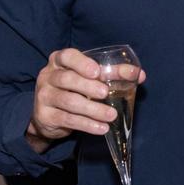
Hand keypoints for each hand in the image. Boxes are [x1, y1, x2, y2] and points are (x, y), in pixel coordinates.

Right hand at [26, 47, 145, 152]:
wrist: (48, 114)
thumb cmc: (73, 88)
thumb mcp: (88, 77)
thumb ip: (112, 73)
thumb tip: (139, 75)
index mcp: (59, 61)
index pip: (67, 56)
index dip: (82, 63)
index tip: (97, 72)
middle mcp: (48, 76)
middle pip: (67, 79)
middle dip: (88, 87)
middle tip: (105, 93)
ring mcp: (44, 96)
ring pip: (68, 101)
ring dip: (92, 109)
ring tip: (111, 115)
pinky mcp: (45, 116)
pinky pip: (68, 119)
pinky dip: (87, 124)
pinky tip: (101, 128)